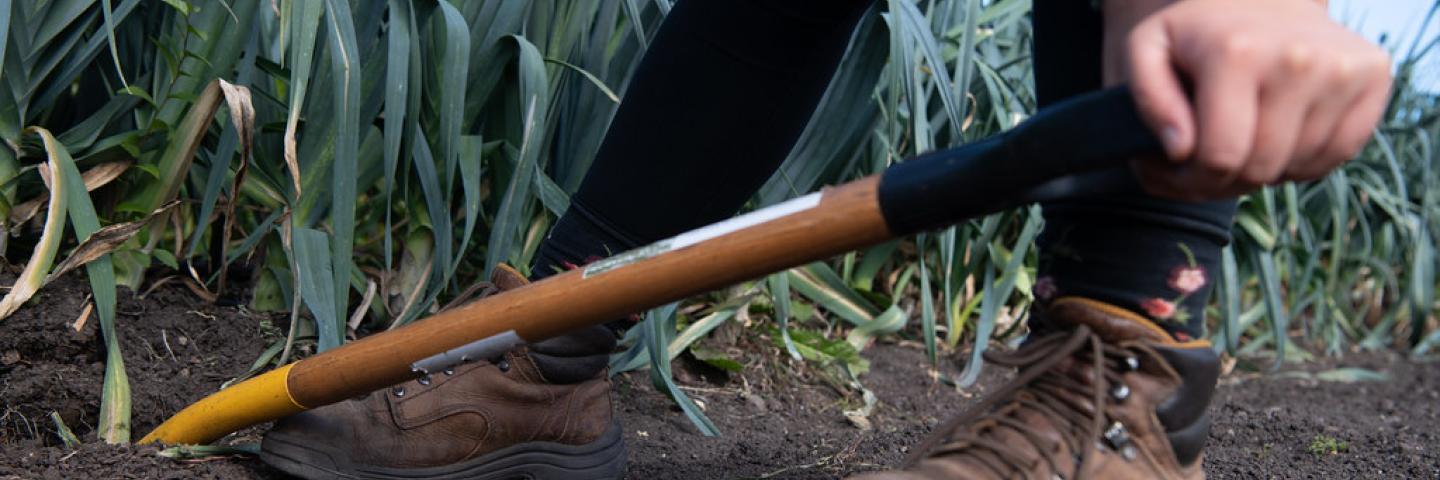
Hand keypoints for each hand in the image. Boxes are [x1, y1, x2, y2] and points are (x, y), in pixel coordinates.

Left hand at [1112, 0, 1392, 200]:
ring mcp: (1343, 67)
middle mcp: (1298, 59)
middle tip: (1208, 162)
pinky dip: (1305, 160)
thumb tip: (1179, 149)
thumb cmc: (1198, 32)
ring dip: (1265, 171)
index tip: (1181, 167)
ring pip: (1299, 167)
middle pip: (1260, 168)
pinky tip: (1280, 134)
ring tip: (1243, 143)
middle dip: (1226, 180)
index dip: (1193, 179)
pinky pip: (1339, 154)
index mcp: (1237, 54)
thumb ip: (1148, 100)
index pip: (1220, 157)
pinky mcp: (1374, 75)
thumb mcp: (1148, 51)